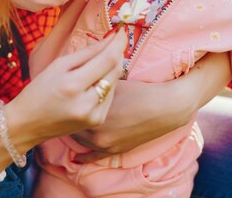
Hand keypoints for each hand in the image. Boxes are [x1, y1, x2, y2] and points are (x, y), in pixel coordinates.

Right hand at [7, 28, 126, 145]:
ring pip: (114, 83)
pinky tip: (96, 79)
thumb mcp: (58, 66)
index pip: (107, 59)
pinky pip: (109, 95)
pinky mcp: (97, 121)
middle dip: (118, 53)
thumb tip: (110, 40)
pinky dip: (107, 84)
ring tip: (100, 60)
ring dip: (112, 68)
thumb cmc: (39, 90)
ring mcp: (93, 115)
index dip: (118, 44)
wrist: (27, 124)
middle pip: (115, 71)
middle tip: (115, 41)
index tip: (122, 32)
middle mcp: (86, 103)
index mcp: (73, 85)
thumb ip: (86, 52)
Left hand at [71, 79, 192, 162]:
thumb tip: (83, 74)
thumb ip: (96, 80)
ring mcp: (104, 143)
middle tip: (67, 108)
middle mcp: (96, 130)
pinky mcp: (114, 151)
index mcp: (94, 110)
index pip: (73, 105)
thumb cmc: (141, 91)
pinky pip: (93, 157)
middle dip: (71, 115)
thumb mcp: (114, 82)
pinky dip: (84, 156)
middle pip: (74, 123)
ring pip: (80, 139)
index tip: (66, 95)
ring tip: (72, 122)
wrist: (164, 107)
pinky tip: (76, 157)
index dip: (70, 99)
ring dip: (77, 131)